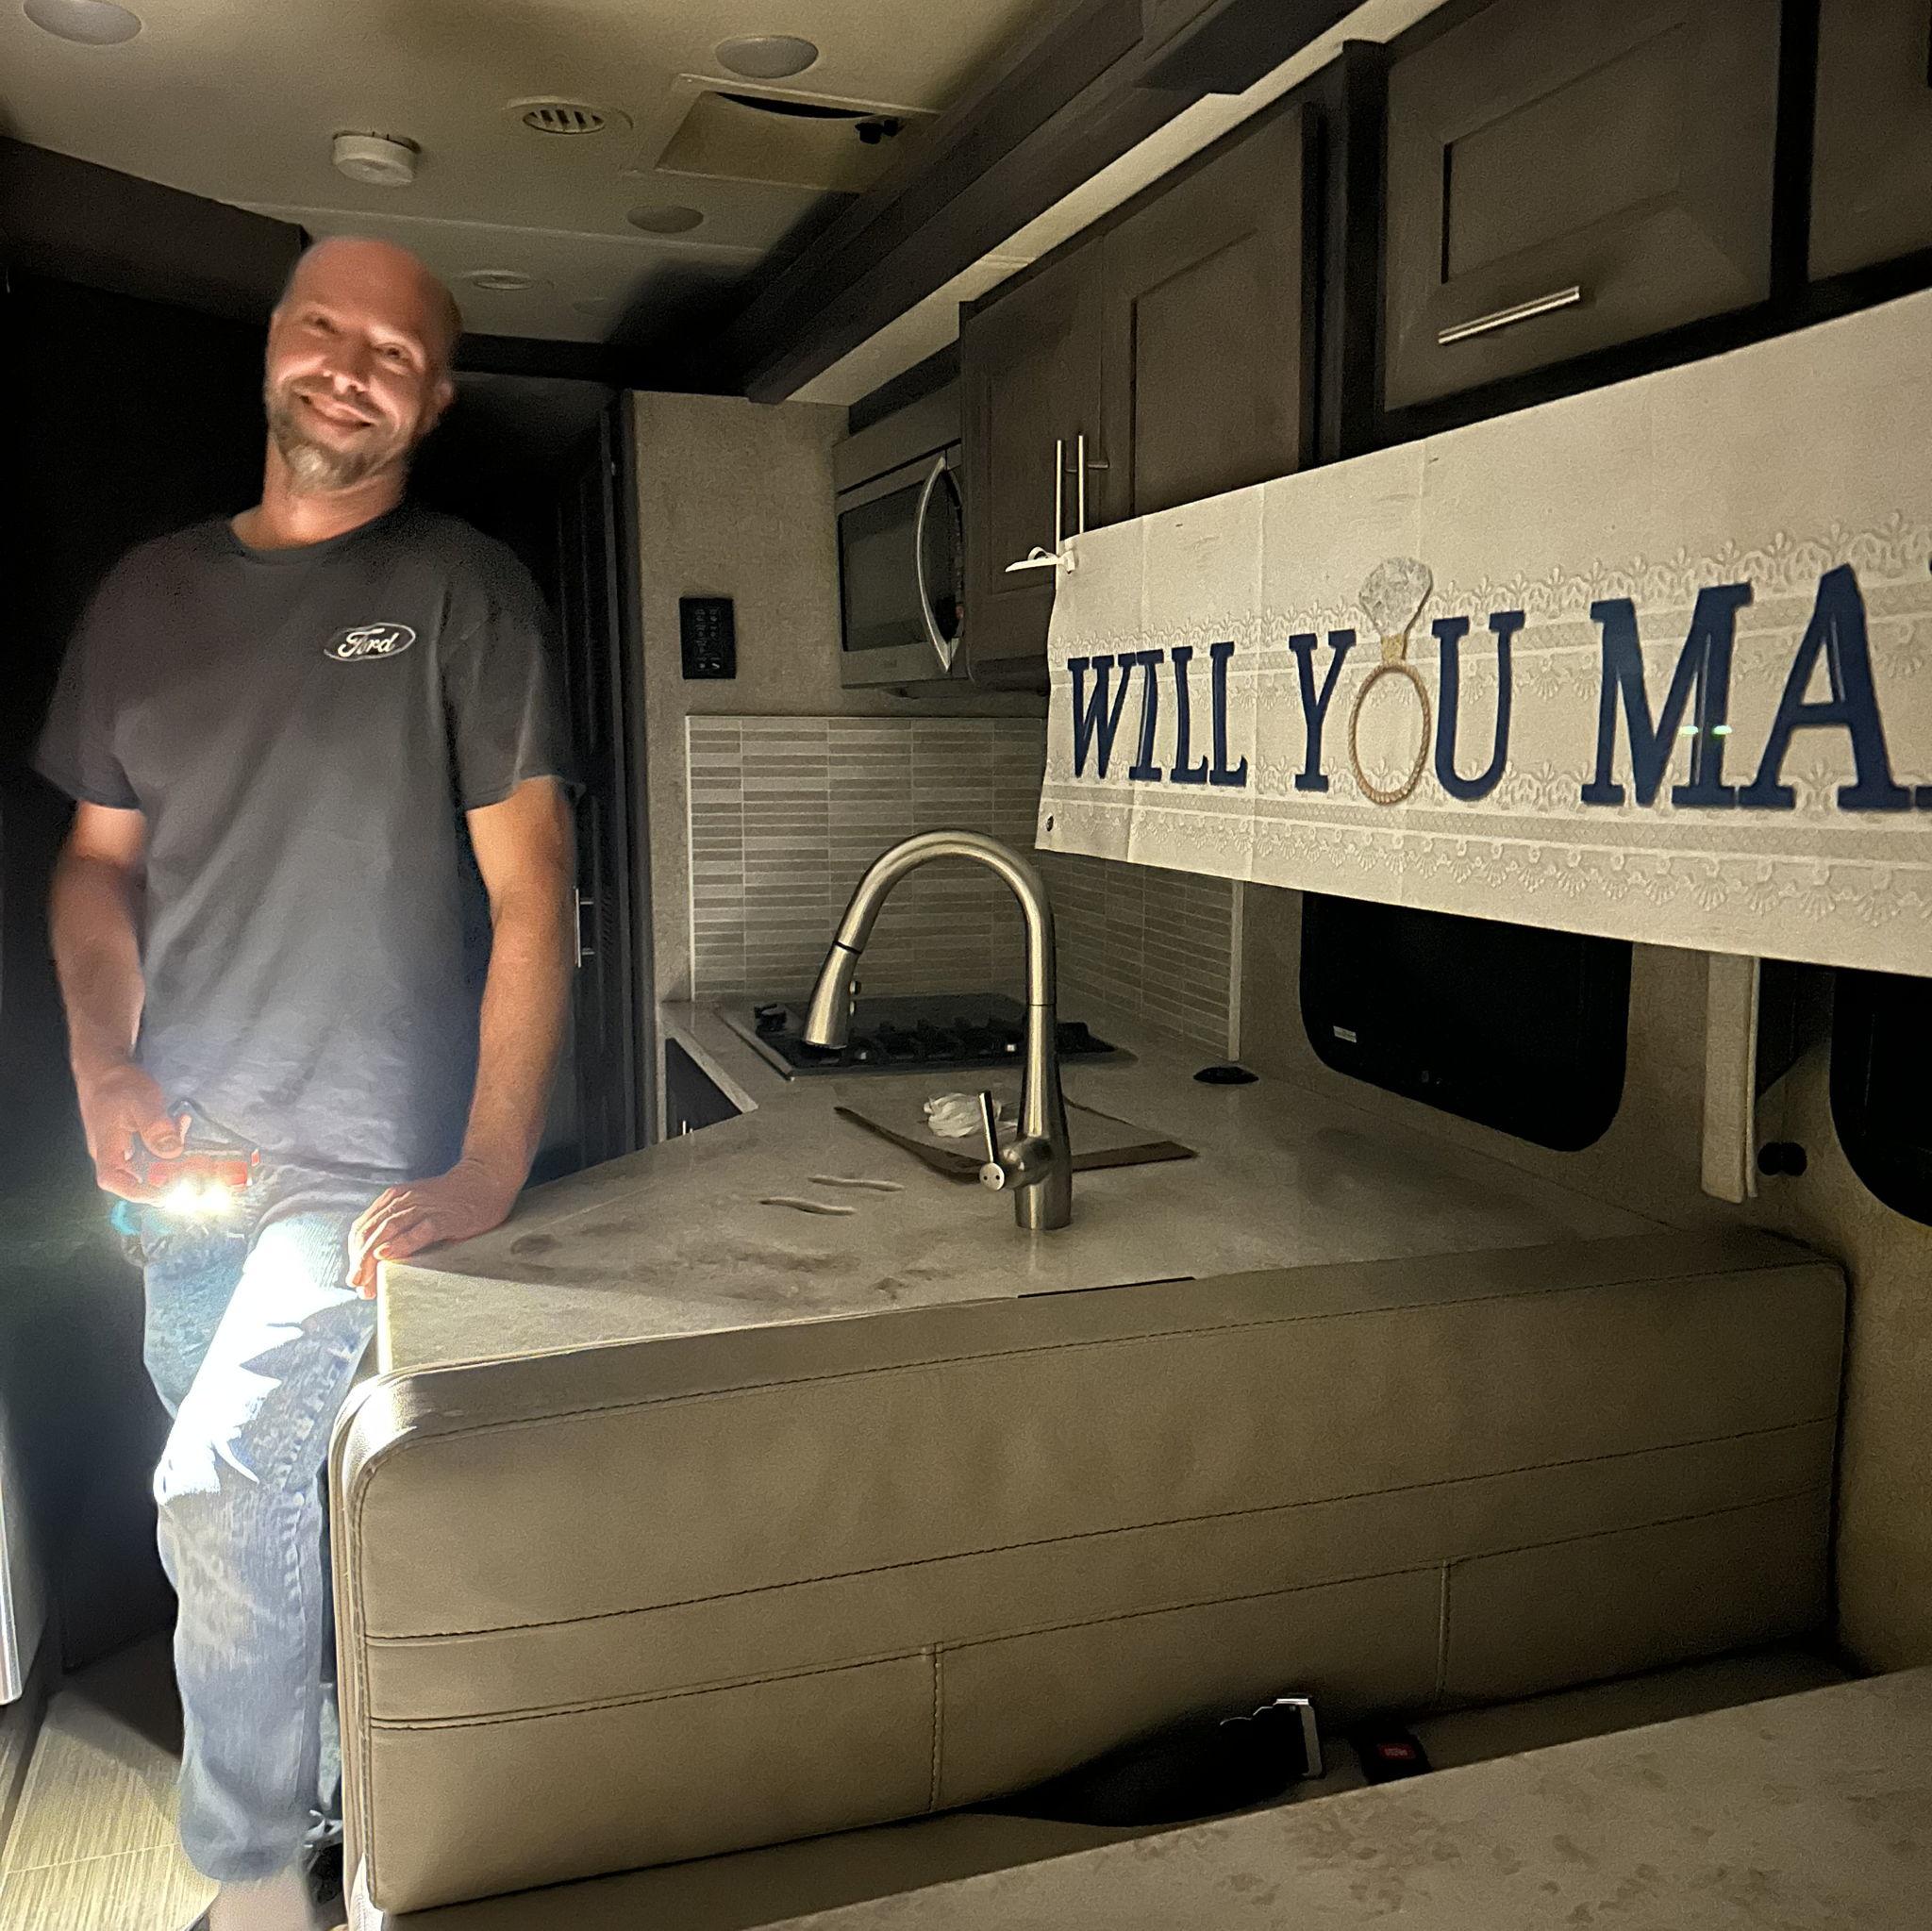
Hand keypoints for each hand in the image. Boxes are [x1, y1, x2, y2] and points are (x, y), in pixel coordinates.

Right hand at [75, 1062, 183, 1200]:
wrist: (104, 1068)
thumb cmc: (119, 1084)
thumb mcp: (142, 1101)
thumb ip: (156, 1127)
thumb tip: (172, 1151)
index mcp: (107, 1147)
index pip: (114, 1181)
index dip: (137, 1192)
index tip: (164, 1194)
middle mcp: (109, 1152)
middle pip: (133, 1177)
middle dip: (163, 1176)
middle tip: (188, 1167)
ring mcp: (118, 1147)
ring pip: (144, 1164)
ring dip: (168, 1158)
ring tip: (185, 1134)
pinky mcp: (128, 1140)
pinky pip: (147, 1151)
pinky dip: (165, 1145)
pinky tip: (180, 1126)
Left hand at [347, 1157, 521, 1296]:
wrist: (486, 1179)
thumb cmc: (453, 1200)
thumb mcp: (417, 1207)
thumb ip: (399, 1226)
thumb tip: (379, 1258)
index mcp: (393, 1199)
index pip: (362, 1229)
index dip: (354, 1255)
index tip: (356, 1278)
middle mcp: (403, 1201)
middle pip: (370, 1232)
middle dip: (360, 1262)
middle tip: (358, 1285)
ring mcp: (424, 1207)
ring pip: (388, 1232)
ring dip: (372, 1259)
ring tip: (366, 1280)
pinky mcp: (444, 1216)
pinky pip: (418, 1230)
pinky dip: (400, 1243)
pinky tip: (388, 1255)